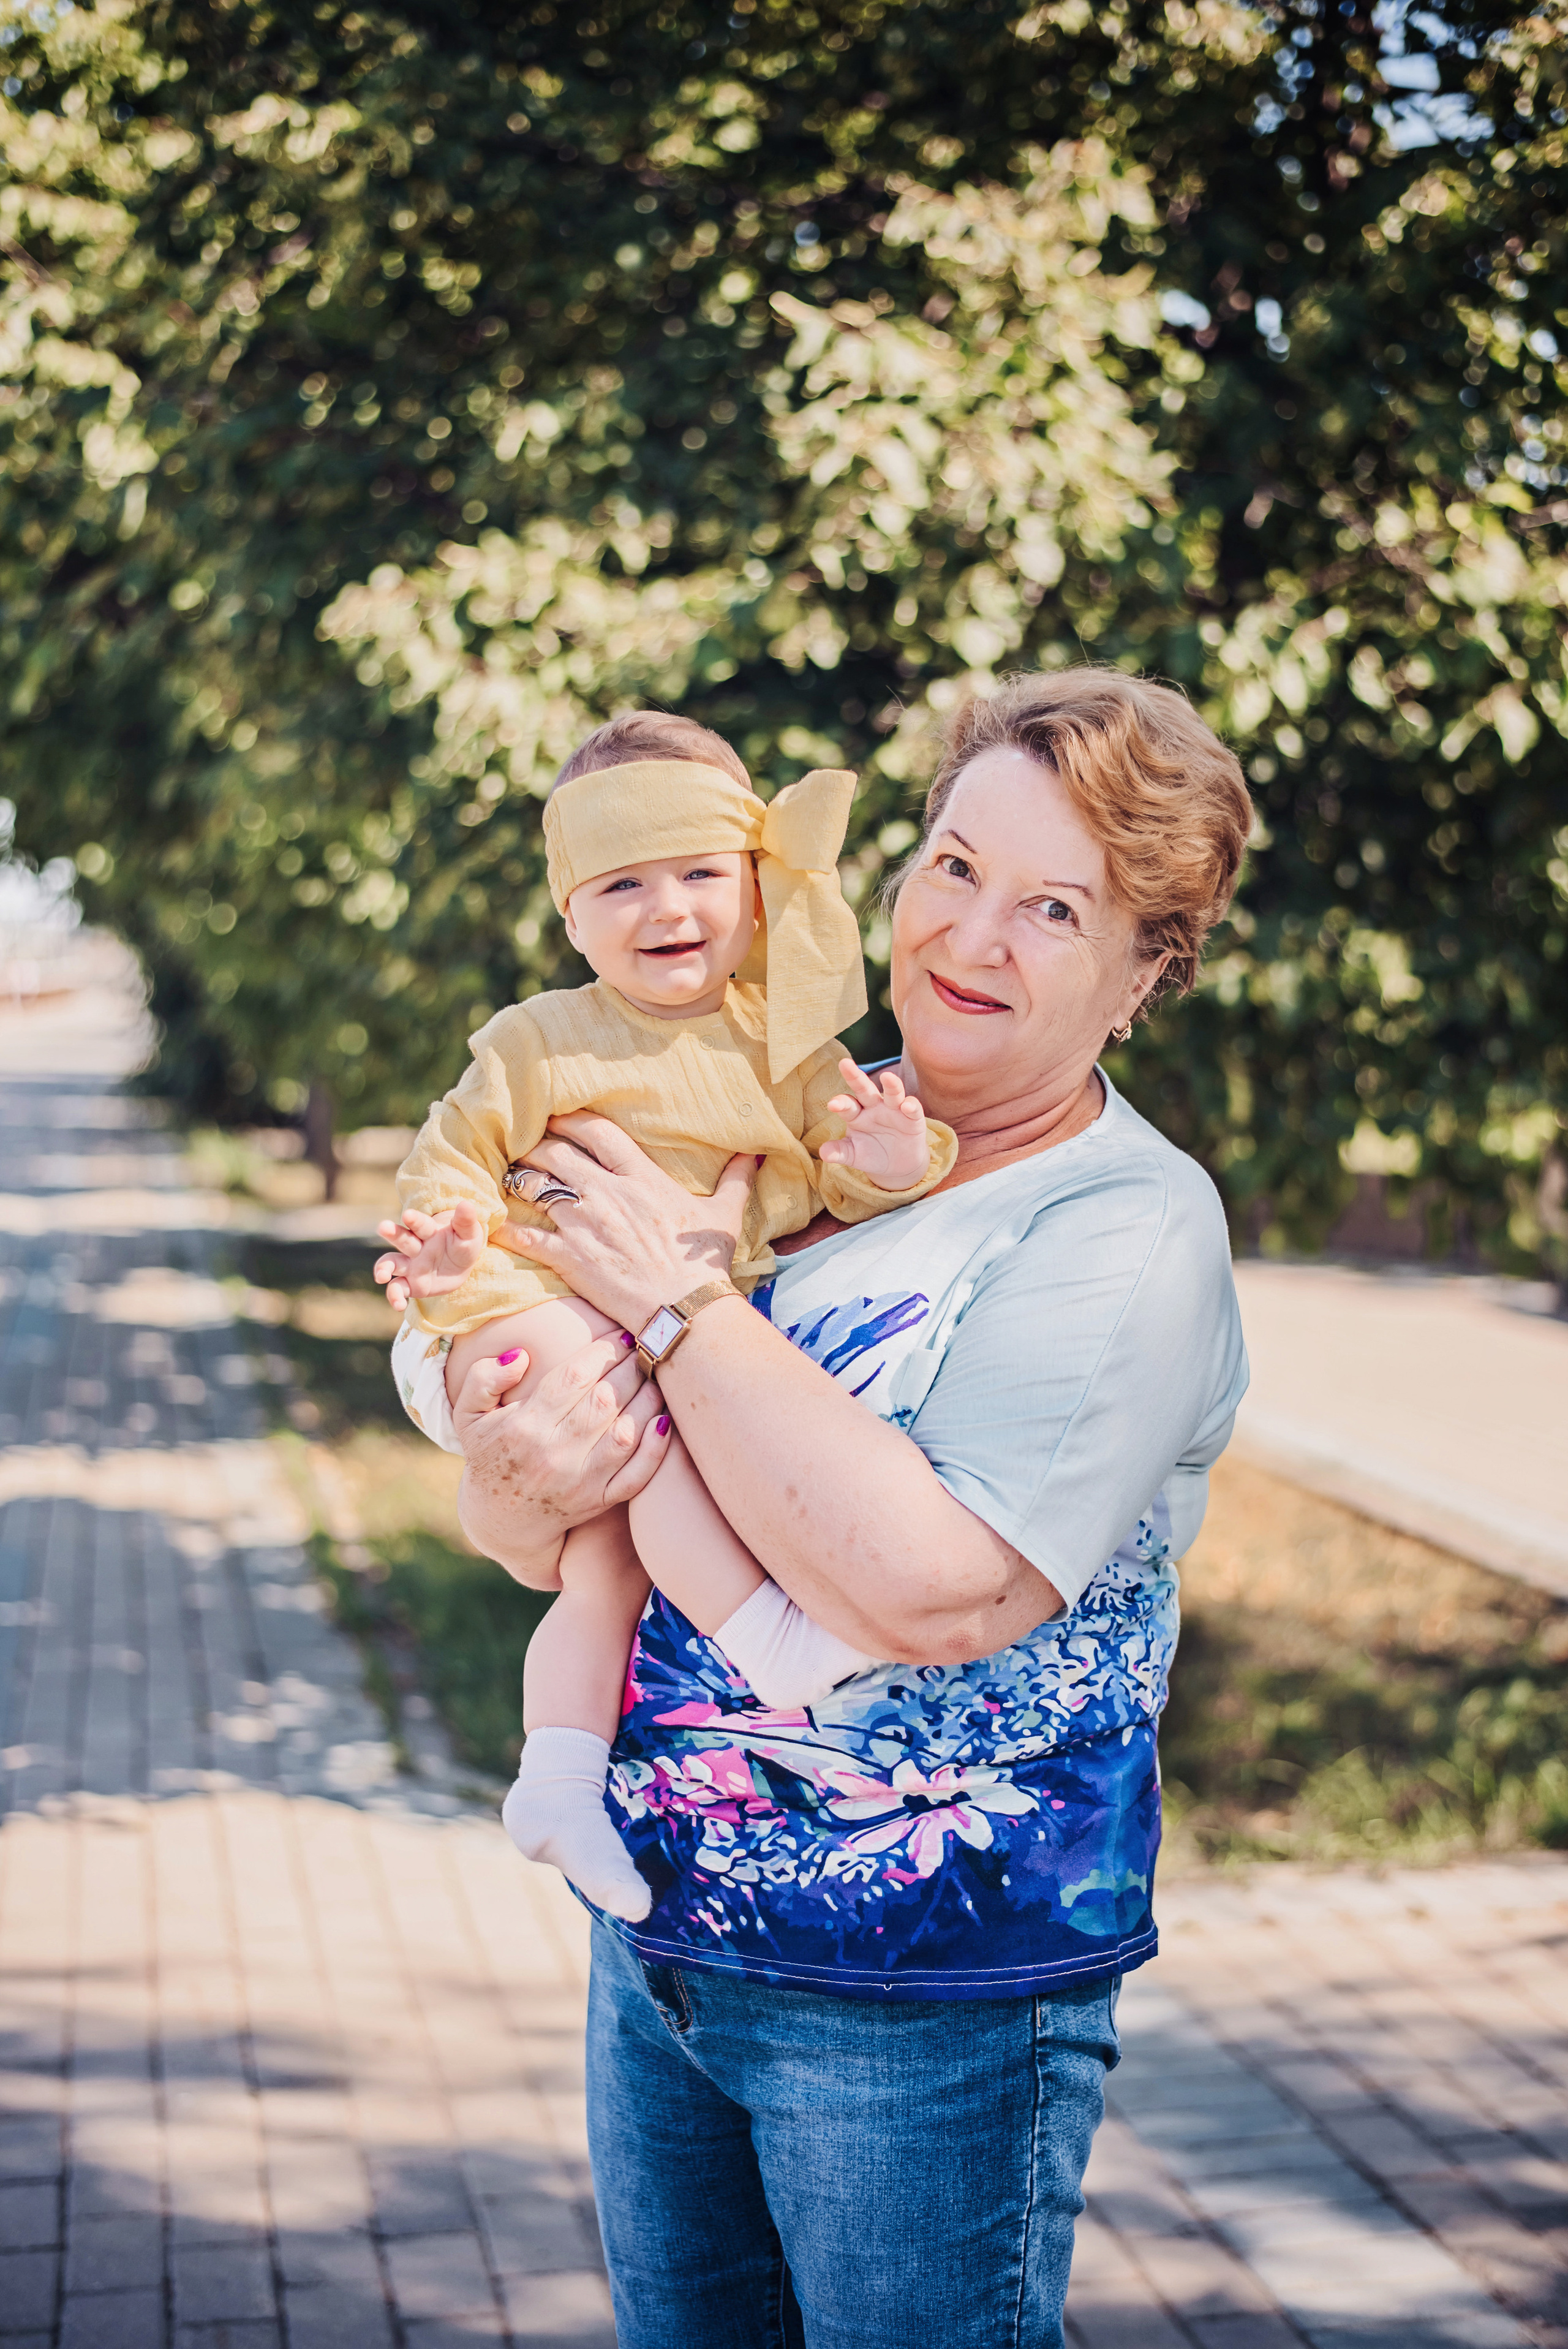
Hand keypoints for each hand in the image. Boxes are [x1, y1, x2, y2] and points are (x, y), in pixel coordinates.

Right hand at [373, 1201, 487, 1311]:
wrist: (460, 1266)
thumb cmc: (463, 1245)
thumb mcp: (469, 1234)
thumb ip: (465, 1222)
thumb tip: (466, 1204)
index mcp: (430, 1231)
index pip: (421, 1224)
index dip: (414, 1220)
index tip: (408, 1215)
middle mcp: (416, 1247)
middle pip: (402, 1239)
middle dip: (392, 1233)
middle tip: (383, 1227)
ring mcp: (410, 1266)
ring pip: (391, 1264)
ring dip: (383, 1268)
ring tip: (381, 1276)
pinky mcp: (410, 1284)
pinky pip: (398, 1289)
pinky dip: (395, 1296)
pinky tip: (399, 1304)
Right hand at [454, 1327, 670, 1584]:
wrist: (500, 1519)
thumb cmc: (489, 1453)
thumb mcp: (469, 1415)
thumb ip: (484, 1378)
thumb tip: (521, 1356)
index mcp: (524, 1426)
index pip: (573, 1378)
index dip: (602, 1352)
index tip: (620, 1335)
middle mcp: (554, 1454)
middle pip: (604, 1400)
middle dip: (631, 1367)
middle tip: (645, 1346)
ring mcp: (580, 1481)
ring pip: (625, 1432)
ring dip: (647, 1399)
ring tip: (656, 1374)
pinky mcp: (599, 1501)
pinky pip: (636, 1475)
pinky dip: (655, 1449)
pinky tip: (664, 1420)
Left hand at [488, 1111, 757, 1333]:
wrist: (685, 1310)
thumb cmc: (704, 1265)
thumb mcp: (725, 1216)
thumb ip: (735, 1179)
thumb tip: (754, 1153)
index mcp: (641, 1177)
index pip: (596, 1131)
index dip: (570, 1120)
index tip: (555, 1118)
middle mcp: (607, 1193)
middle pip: (555, 1152)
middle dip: (534, 1145)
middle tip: (524, 1146)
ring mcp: (584, 1225)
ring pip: (534, 1186)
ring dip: (517, 1178)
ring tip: (508, 1177)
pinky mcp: (569, 1258)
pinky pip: (525, 1236)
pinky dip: (505, 1228)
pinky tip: (493, 1224)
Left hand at [817, 1059, 930, 1189]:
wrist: (898, 1165)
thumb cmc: (871, 1154)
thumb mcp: (854, 1154)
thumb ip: (840, 1152)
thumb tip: (823, 1153)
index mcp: (856, 1114)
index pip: (847, 1105)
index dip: (840, 1103)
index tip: (833, 1104)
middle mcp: (874, 1107)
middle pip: (865, 1089)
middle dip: (856, 1077)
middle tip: (844, 1063)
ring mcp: (894, 1110)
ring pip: (893, 1093)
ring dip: (891, 1085)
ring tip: (887, 1076)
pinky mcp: (913, 1119)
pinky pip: (913, 1109)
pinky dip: (912, 1106)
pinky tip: (907, 1105)